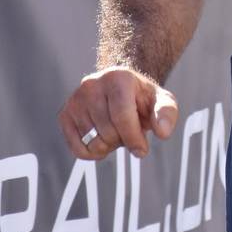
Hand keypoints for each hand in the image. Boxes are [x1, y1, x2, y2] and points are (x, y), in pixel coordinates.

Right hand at [59, 66, 178, 158]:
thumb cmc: (142, 98)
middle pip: (108, 133)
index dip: (134, 139)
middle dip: (123, 141)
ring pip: (93, 143)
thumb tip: (162, 132)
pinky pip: (78, 150)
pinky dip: (93, 153)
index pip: (122, 116)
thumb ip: (167, 115)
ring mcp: (74, 100)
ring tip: (115, 130)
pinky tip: (101, 140)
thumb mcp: (162, 101)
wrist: (119, 89)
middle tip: (128, 130)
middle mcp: (91, 84)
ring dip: (109, 147)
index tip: (142, 149)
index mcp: (117, 77)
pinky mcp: (64, 115)